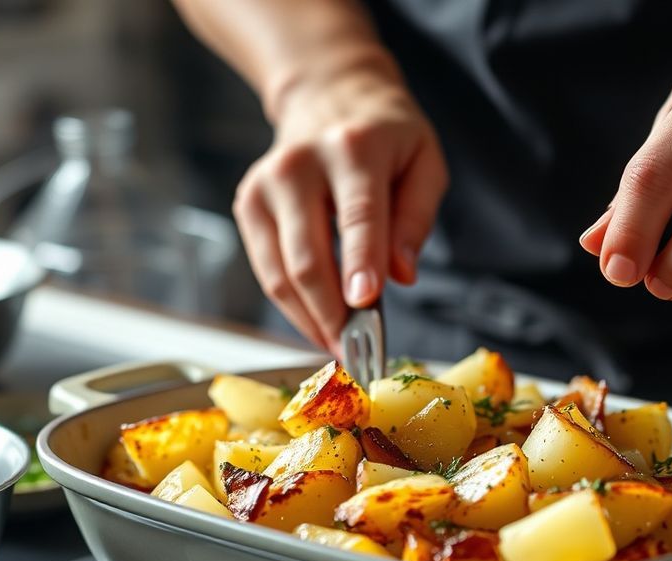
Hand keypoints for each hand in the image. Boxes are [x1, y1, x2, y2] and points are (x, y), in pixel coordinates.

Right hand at [233, 66, 446, 350]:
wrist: (328, 95)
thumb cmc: (385, 136)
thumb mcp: (424, 162)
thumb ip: (416, 218)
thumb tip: (401, 275)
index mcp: (353, 147)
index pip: (357, 214)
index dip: (360, 263)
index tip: (366, 306)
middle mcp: (299, 164)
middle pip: (308, 256)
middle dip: (333, 314)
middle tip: (360, 354)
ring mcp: (265, 185)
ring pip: (281, 274)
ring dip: (311, 321)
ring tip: (342, 348)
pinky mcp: (247, 205)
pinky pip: (267, 272)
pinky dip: (293, 307)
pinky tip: (320, 323)